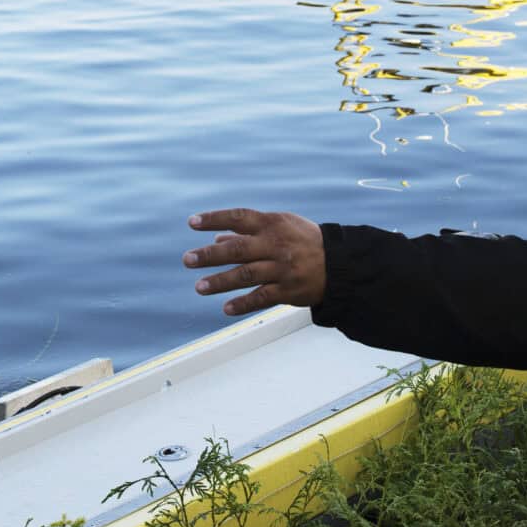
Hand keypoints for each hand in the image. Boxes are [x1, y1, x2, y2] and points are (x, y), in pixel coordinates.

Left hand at [183, 208, 326, 316]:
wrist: (338, 265)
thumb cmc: (303, 241)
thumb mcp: (280, 226)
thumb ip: (248, 232)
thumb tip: (216, 239)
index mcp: (272, 224)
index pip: (239, 218)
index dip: (214, 219)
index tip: (192, 223)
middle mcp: (275, 245)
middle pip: (237, 248)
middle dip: (210, 255)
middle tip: (188, 259)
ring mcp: (281, 269)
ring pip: (246, 275)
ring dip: (220, 282)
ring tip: (199, 287)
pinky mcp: (287, 290)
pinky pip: (261, 297)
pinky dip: (243, 303)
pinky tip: (226, 308)